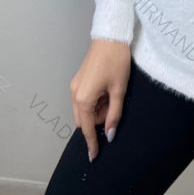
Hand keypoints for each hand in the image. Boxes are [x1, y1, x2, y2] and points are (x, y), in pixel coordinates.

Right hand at [70, 38, 131, 161]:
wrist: (110, 36)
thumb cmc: (116, 63)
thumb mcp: (119, 90)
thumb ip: (114, 114)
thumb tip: (110, 135)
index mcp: (83, 99)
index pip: (87, 128)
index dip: (91, 143)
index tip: (94, 157)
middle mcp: (75, 94)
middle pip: (83, 120)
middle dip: (97, 122)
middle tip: (114, 110)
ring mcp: (75, 86)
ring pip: (84, 110)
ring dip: (97, 111)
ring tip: (113, 96)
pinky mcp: (79, 80)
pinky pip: (84, 99)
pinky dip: (95, 102)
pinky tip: (107, 92)